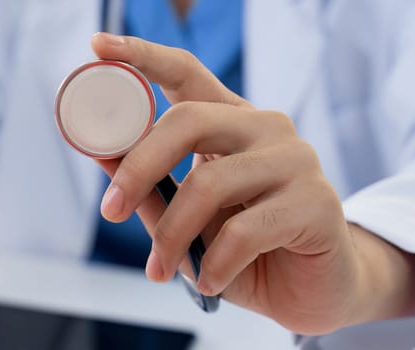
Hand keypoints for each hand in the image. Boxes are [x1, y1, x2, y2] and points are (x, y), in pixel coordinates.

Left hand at [90, 33, 414, 334]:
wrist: (312, 290)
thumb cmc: (243, 248)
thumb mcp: (186, 217)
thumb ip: (150, 186)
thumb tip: (99, 152)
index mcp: (229, 120)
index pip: (185, 72)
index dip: (140, 56)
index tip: (97, 46)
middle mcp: (264, 127)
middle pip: (187, 120)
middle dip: (137, 168)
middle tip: (110, 212)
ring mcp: (295, 159)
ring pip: (209, 184)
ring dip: (170, 236)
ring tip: (159, 270)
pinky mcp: (317, 202)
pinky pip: (243, 232)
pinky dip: (213, 264)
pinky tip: (208, 282)